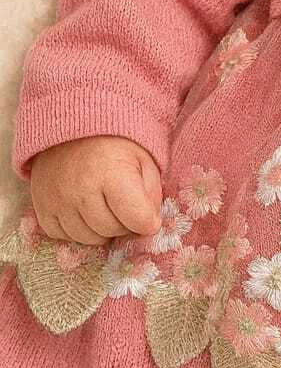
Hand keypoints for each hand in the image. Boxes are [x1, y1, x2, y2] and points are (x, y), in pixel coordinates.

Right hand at [29, 135, 164, 245]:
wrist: (72, 128)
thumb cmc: (115, 145)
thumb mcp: (144, 161)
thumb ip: (152, 196)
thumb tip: (149, 226)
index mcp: (112, 174)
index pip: (138, 219)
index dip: (148, 221)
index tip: (148, 215)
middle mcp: (81, 190)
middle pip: (113, 230)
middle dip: (124, 222)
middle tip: (122, 204)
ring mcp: (58, 201)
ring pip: (90, 239)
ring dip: (101, 228)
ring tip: (103, 204)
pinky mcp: (41, 208)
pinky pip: (65, 236)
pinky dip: (77, 229)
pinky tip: (83, 210)